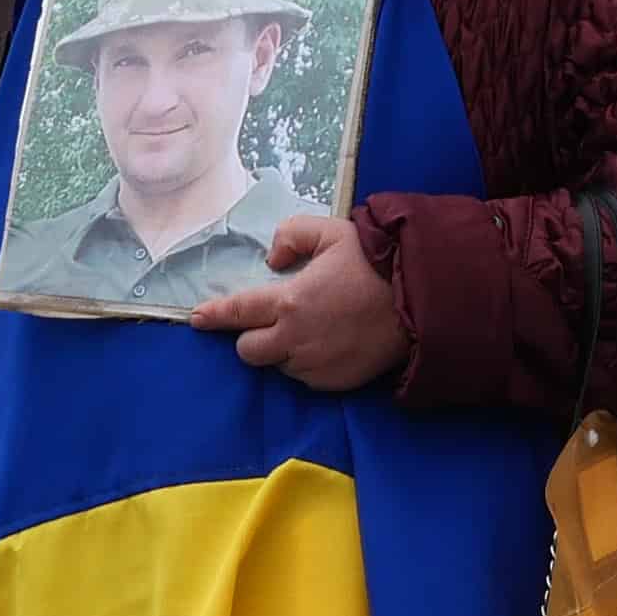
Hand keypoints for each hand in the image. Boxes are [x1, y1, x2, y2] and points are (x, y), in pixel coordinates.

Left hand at [192, 212, 405, 390]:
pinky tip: (330, 344)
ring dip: (284, 351)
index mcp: (289, 302)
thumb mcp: (330, 231)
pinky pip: (307, 378)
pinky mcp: (333, 383)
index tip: (197, 319)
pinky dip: (308, 364)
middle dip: (252, 337)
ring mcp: (314, 366)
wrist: (419, 302)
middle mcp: (295, 339)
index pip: (237, 313)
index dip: (213, 316)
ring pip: (279, 366)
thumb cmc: (374, 263)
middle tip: (274, 321)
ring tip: (314, 329)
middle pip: (248, 351)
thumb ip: (291, 236)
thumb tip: (272, 258)